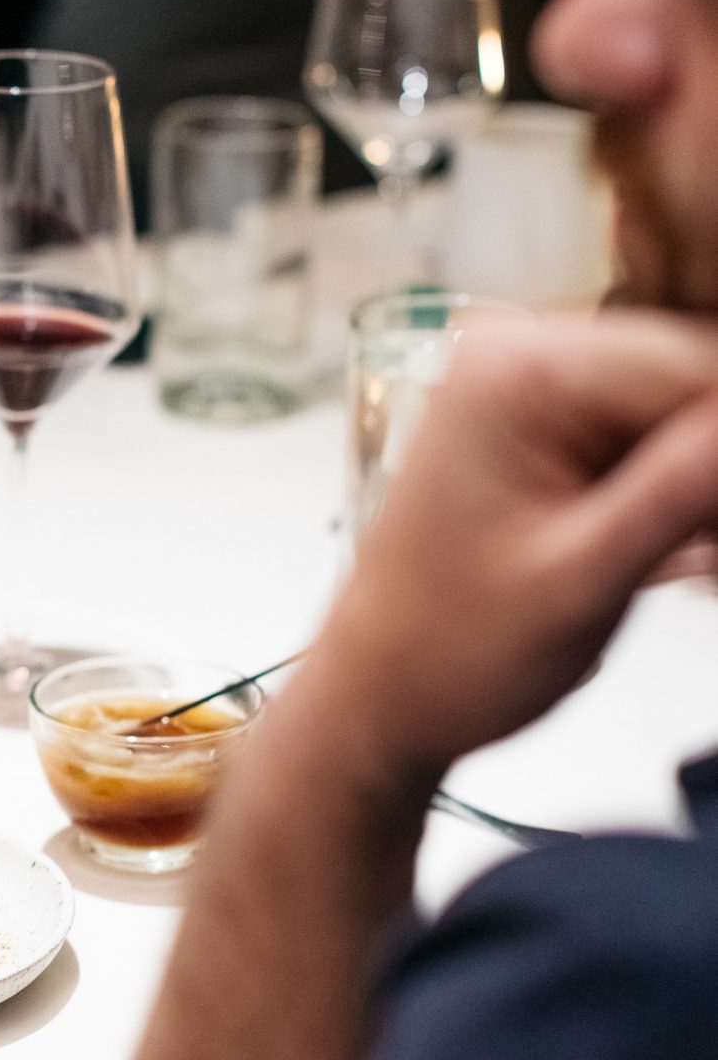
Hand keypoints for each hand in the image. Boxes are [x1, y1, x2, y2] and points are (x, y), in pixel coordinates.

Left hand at [314, 313, 717, 785]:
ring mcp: (529, 394)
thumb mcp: (583, 580)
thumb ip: (681, 492)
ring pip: (679, 420)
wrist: (376, 701)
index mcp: (517, 372)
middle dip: (713, 476)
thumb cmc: (441, 656)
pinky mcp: (542, 434)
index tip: (716, 534)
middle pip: (689, 387)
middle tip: (703, 558)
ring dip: (700, 494)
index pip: (691, 369)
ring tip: (692, 565)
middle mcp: (518, 358)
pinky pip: (646, 446)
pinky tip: (679, 559)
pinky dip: (676, 502)